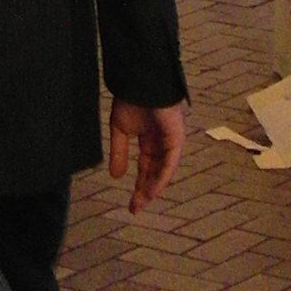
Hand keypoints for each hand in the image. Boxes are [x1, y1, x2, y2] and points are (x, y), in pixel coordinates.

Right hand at [108, 99, 185, 214]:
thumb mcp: (120, 129)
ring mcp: (170, 141)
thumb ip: (119, 152)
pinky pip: (169, 162)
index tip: (131, 203)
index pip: (146, 168)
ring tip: (141, 201)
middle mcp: (161, 143)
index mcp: (149, 140)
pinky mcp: (175, 138)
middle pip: (155, 173)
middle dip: (145, 191)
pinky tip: (152, 189)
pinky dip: (161, 177)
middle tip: (135, 208)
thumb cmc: (131, 99)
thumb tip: (115, 176)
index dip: (139, 185)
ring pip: (163, 171)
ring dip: (153, 187)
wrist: (140, 82)